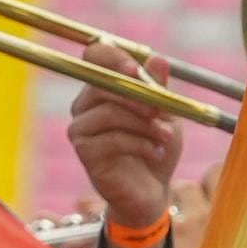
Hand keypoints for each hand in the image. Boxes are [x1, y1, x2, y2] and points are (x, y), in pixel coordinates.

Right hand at [64, 53, 183, 241]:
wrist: (152, 191)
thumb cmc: (155, 147)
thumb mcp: (165, 114)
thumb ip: (158, 87)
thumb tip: (157, 58)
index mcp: (102, 87)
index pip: (94, 56)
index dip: (112, 57)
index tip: (135, 70)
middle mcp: (84, 104)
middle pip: (102, 84)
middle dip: (138, 96)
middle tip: (161, 111)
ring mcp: (80, 128)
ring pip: (110, 112)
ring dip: (144, 125)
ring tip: (166, 138)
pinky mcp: (84, 151)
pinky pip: (112, 139)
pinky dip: (140, 144)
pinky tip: (155, 152)